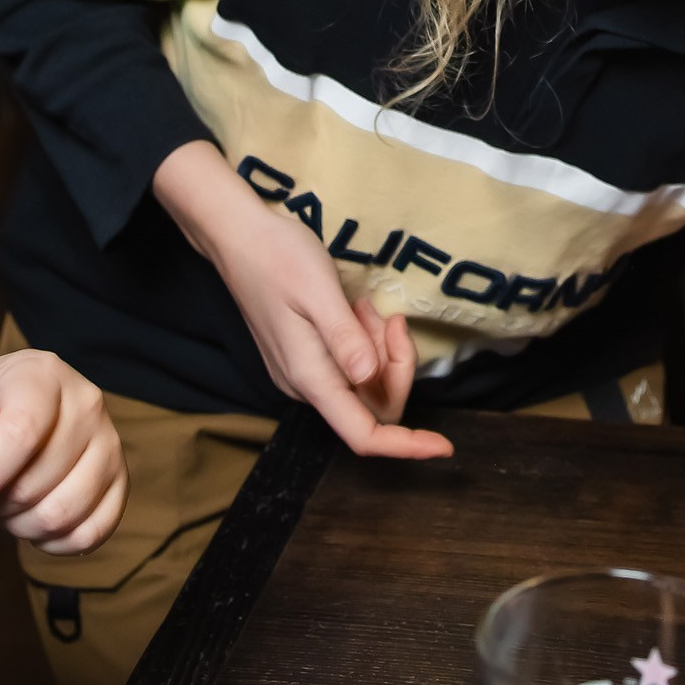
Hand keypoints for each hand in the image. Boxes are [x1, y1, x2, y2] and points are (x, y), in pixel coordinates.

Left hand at [0, 349, 126, 580]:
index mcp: (42, 374)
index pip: (20, 433)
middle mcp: (87, 401)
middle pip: (36, 483)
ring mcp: (110, 441)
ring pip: (64, 513)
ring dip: (22, 527)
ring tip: (6, 507)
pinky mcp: (120, 480)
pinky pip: (92, 532)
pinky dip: (55, 543)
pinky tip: (34, 523)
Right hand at [153, 140, 451, 463]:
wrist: (239, 238)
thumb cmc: (278, 258)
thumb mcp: (318, 290)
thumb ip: (345, 337)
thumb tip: (369, 378)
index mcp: (310, 377)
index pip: (363, 434)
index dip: (405, 445)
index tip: (445, 445)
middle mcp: (306, 386)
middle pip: (371, 406)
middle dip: (395, 367)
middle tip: (389, 319)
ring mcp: (304, 373)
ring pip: (363, 384)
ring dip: (379, 350)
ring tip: (364, 306)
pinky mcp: (305, 357)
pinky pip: (350, 367)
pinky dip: (365, 343)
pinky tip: (356, 310)